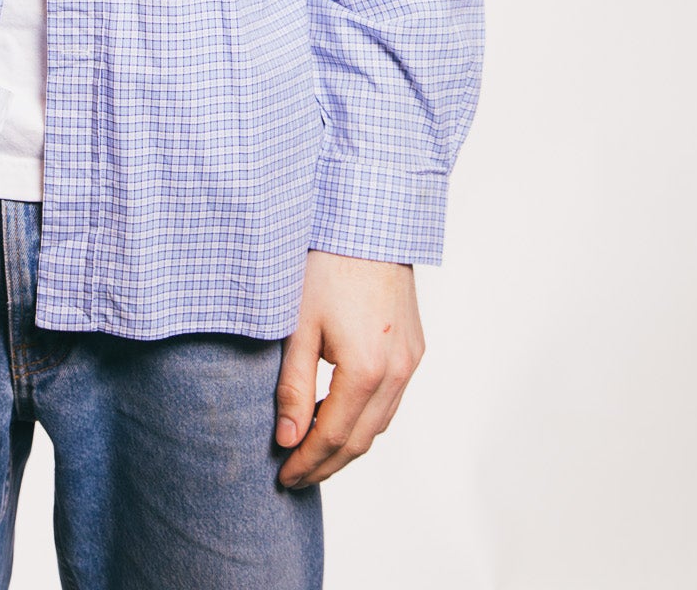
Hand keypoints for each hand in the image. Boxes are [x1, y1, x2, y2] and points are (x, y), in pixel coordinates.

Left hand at [275, 250, 423, 487]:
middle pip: (361, 440)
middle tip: (293, 475)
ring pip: (379, 423)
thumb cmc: (326, 264)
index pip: (333, 436)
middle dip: (326, 463)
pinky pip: (391, 399)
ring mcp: (411, 360)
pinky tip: (337, 413)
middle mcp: (397, 371)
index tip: (281, 476)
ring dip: (346, 444)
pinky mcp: (414, 347)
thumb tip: (287, 438)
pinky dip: (365, 417)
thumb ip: (291, 386)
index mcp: (366, 369)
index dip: (306, 462)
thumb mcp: (297, 324)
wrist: (369, 219)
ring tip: (311, 451)